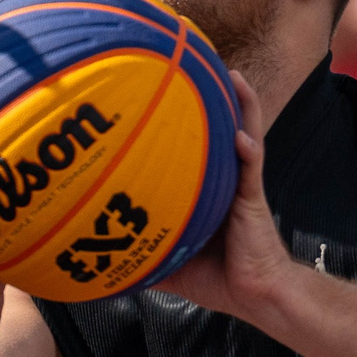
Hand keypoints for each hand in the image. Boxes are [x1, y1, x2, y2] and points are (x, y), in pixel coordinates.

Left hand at [159, 75, 301, 324]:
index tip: (162, 91)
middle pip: (221, 130)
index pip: (196, 147)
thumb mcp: (169, 261)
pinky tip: (241, 137)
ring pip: (245, 136)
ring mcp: (243, 185)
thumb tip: (100, 260)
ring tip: (234, 77)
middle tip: (198, 62)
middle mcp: (226, 179)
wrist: (255, 294)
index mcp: (207, 189)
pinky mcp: (255, 198)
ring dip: (242, 106)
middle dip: (213, 98)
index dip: (183, 119)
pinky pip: (253, 168)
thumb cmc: (215, 277)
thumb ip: (142, 252)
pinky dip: (249, 149)